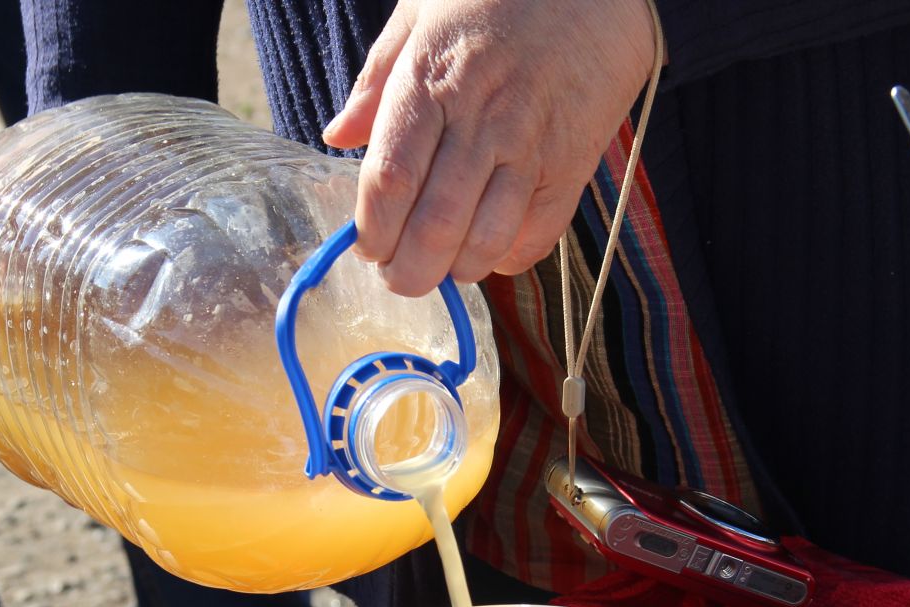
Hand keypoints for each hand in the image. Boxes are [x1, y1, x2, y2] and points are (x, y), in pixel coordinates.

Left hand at [321, 0, 656, 297]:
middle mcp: (481, 118)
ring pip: (485, 240)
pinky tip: (489, 248)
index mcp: (432, 81)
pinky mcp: (572, 165)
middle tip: (400, 277)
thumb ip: (376, 81)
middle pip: (435, 224)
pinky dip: (507, 258)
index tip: (368, 245)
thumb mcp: (422, 14)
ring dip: (456, 270)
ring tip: (443, 266)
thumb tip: (338, 137)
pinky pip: (537, 236)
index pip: (391, 178)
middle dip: (408, 270)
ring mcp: (531, 146)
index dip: (373, 228)